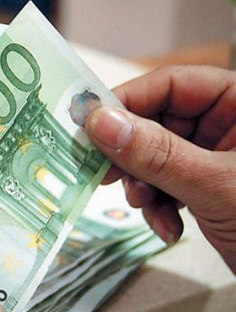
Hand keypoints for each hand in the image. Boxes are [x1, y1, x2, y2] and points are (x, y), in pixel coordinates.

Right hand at [85, 65, 235, 272]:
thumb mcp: (217, 186)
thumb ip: (157, 153)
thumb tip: (101, 122)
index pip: (175, 84)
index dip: (130, 102)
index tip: (91, 125)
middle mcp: (233, 124)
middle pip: (160, 121)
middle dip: (134, 154)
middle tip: (104, 172)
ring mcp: (221, 158)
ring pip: (158, 157)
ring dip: (144, 186)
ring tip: (146, 208)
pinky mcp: (212, 187)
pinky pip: (169, 184)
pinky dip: (159, 206)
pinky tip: (167, 227)